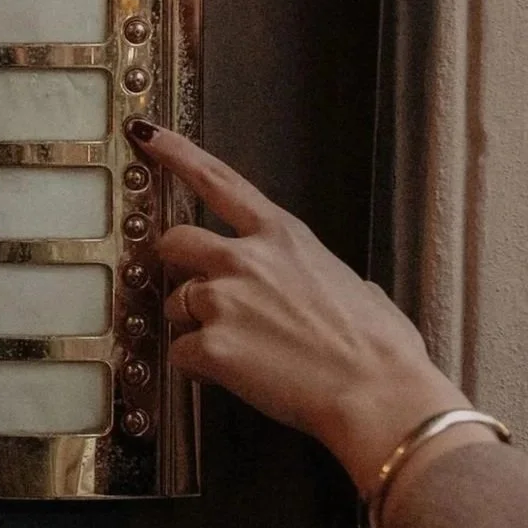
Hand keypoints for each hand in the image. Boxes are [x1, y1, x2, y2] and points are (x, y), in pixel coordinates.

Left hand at [126, 119, 492, 500]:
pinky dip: (201, 367)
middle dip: (177, 265)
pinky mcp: (211, 345)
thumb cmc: (380, 346)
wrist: (378, 393)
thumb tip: (316, 288)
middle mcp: (244, 258)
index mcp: (283, 236)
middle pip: (174, 242)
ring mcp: (223, 300)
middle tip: (200, 293)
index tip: (147, 134)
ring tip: (244, 350)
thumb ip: (316, 273)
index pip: (218, 181)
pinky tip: (238, 376)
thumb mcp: (353, 284)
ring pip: (175, 305)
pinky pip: (182, 354)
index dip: (177, 154)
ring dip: (196, 326)